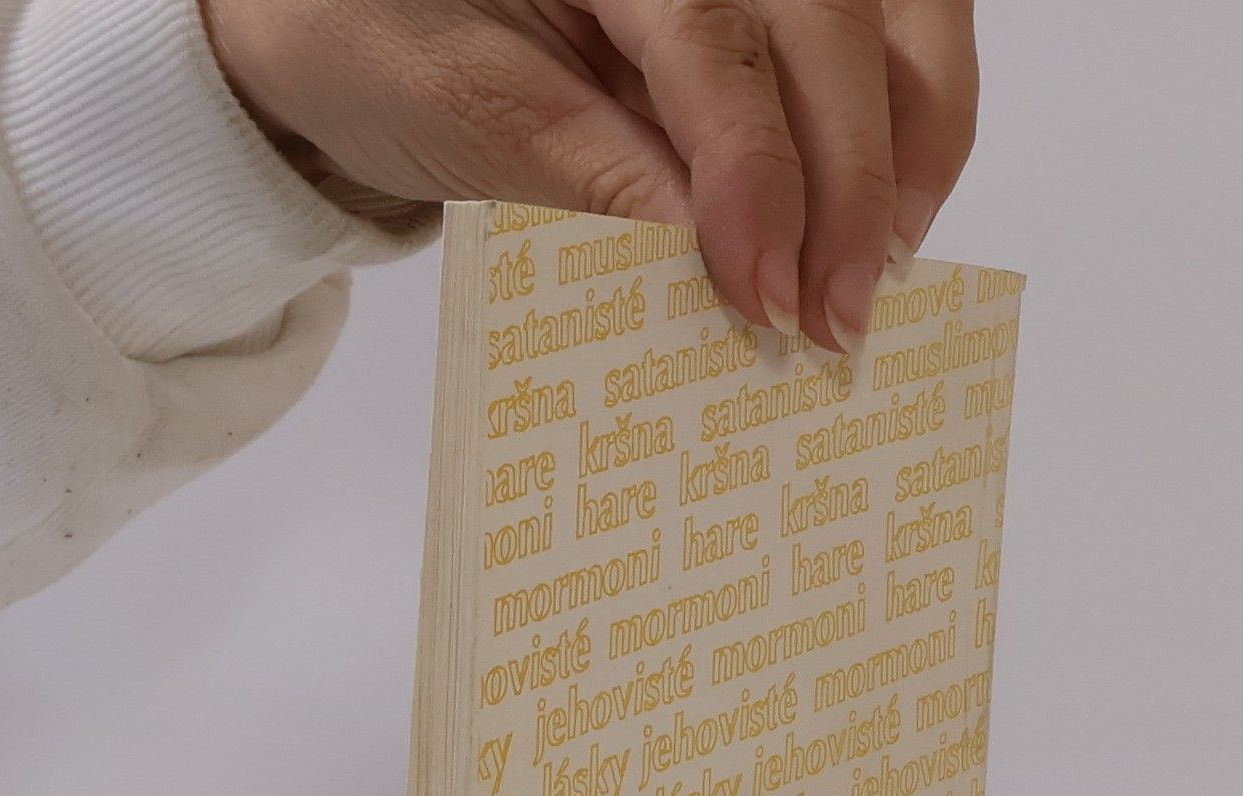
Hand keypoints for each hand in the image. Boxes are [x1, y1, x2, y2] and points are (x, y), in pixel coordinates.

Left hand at [199, 0, 979, 351]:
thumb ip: (588, 171)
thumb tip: (717, 258)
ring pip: (888, 10)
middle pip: (825, 17)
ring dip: (909, 140)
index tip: (767, 292)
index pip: (713, 33)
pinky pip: (878, 27)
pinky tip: (896, 210)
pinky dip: (909, 116)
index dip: (756, 169)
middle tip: (835, 317)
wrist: (334, 9)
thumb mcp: (458, 108)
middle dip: (848, 177)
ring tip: (887, 266)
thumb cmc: (371, 40)